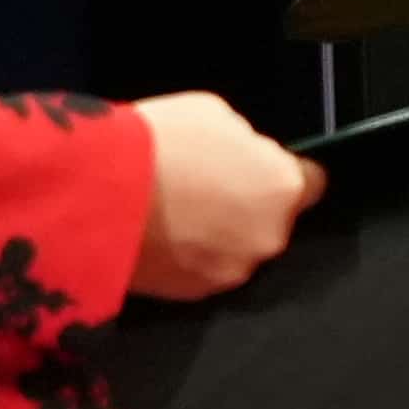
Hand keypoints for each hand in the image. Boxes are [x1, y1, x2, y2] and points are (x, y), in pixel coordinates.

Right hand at [125, 91, 320, 299]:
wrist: (96, 194)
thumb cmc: (158, 143)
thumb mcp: (215, 114)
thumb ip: (246, 143)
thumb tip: (248, 156)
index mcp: (283, 187)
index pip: (312, 183)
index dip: (287, 173)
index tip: (261, 170)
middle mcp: (270, 237)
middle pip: (272, 220)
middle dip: (249, 206)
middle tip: (205, 187)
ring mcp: (233, 271)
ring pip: (237, 248)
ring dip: (219, 234)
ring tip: (176, 212)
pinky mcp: (195, 294)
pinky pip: (203, 270)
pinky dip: (189, 256)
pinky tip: (161, 234)